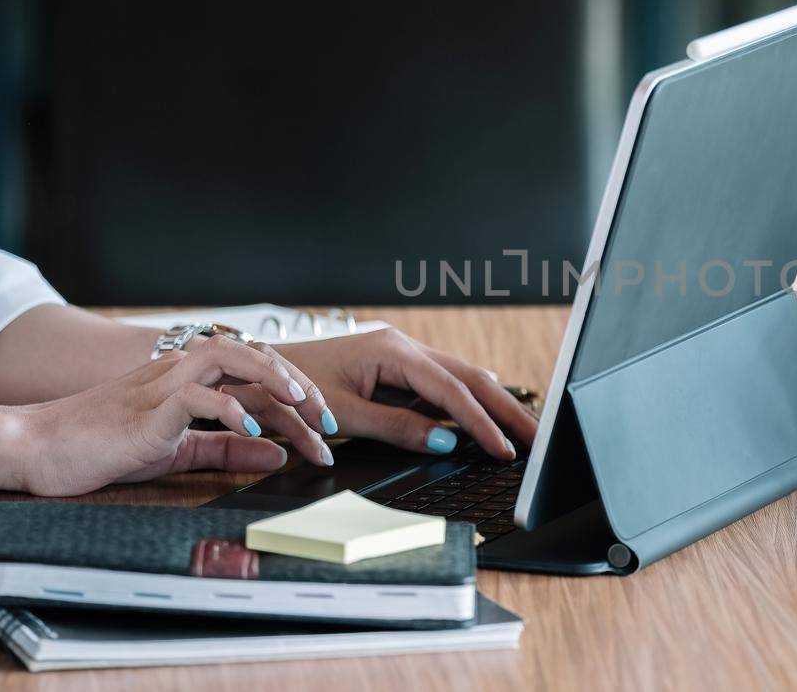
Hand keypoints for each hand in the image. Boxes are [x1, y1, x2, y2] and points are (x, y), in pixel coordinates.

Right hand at [14, 335, 333, 496]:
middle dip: (299, 386)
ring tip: (303, 406)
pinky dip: (229, 409)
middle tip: (330, 420)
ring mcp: (164, 384)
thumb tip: (275, 453)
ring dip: (273, 379)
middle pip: (255, 359)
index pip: (258, 375)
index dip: (298, 397)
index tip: (326, 427)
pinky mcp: (148, 408)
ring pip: (231, 360)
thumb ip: (226, 447)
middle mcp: (182, 371)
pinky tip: (251, 428)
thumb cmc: (103, 444)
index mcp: (192, 379)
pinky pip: (196, 396)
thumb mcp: (178, 450)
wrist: (40, 447)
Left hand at [280, 327, 538, 460]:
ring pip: (460, 380)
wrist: (259, 371)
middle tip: (537, 437)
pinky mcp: (398, 372)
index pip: (450, 389)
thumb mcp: (343, 414)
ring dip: (491, 407)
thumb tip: (444, 440)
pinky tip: (488, 419)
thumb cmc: (292, 388)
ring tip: (522, 432)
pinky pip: (442, 388)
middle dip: (504, 409)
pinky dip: (467, 406)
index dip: (480, 422)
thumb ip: (395, 428)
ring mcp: (403, 358)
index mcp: (392, 350)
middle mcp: (403, 348)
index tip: (501, 449)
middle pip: (469, 378)